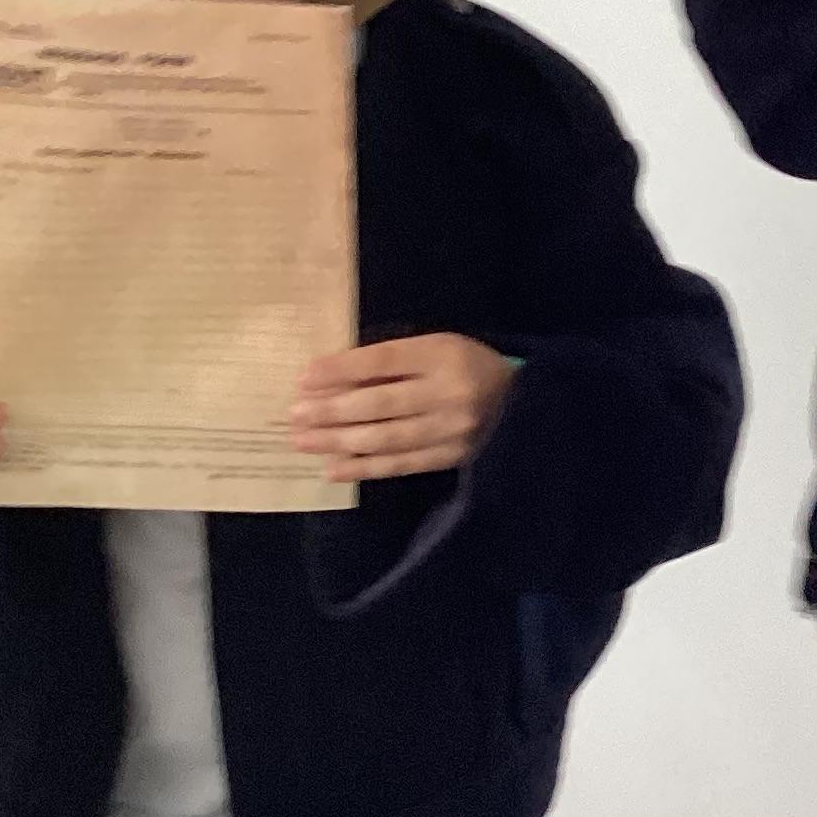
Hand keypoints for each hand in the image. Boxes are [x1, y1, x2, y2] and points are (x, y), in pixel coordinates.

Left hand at [292, 334, 515, 481]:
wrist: (522, 402)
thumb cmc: (466, 366)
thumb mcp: (435, 348)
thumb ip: (393, 362)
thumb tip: (332, 378)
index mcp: (442, 354)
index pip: (384, 362)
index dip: (342, 369)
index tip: (304, 377)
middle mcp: (447, 392)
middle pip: (380, 403)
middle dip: (332, 410)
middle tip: (294, 414)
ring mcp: (450, 429)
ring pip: (385, 438)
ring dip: (339, 441)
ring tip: (303, 441)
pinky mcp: (451, 457)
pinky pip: (401, 465)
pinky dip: (365, 468)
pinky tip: (333, 468)